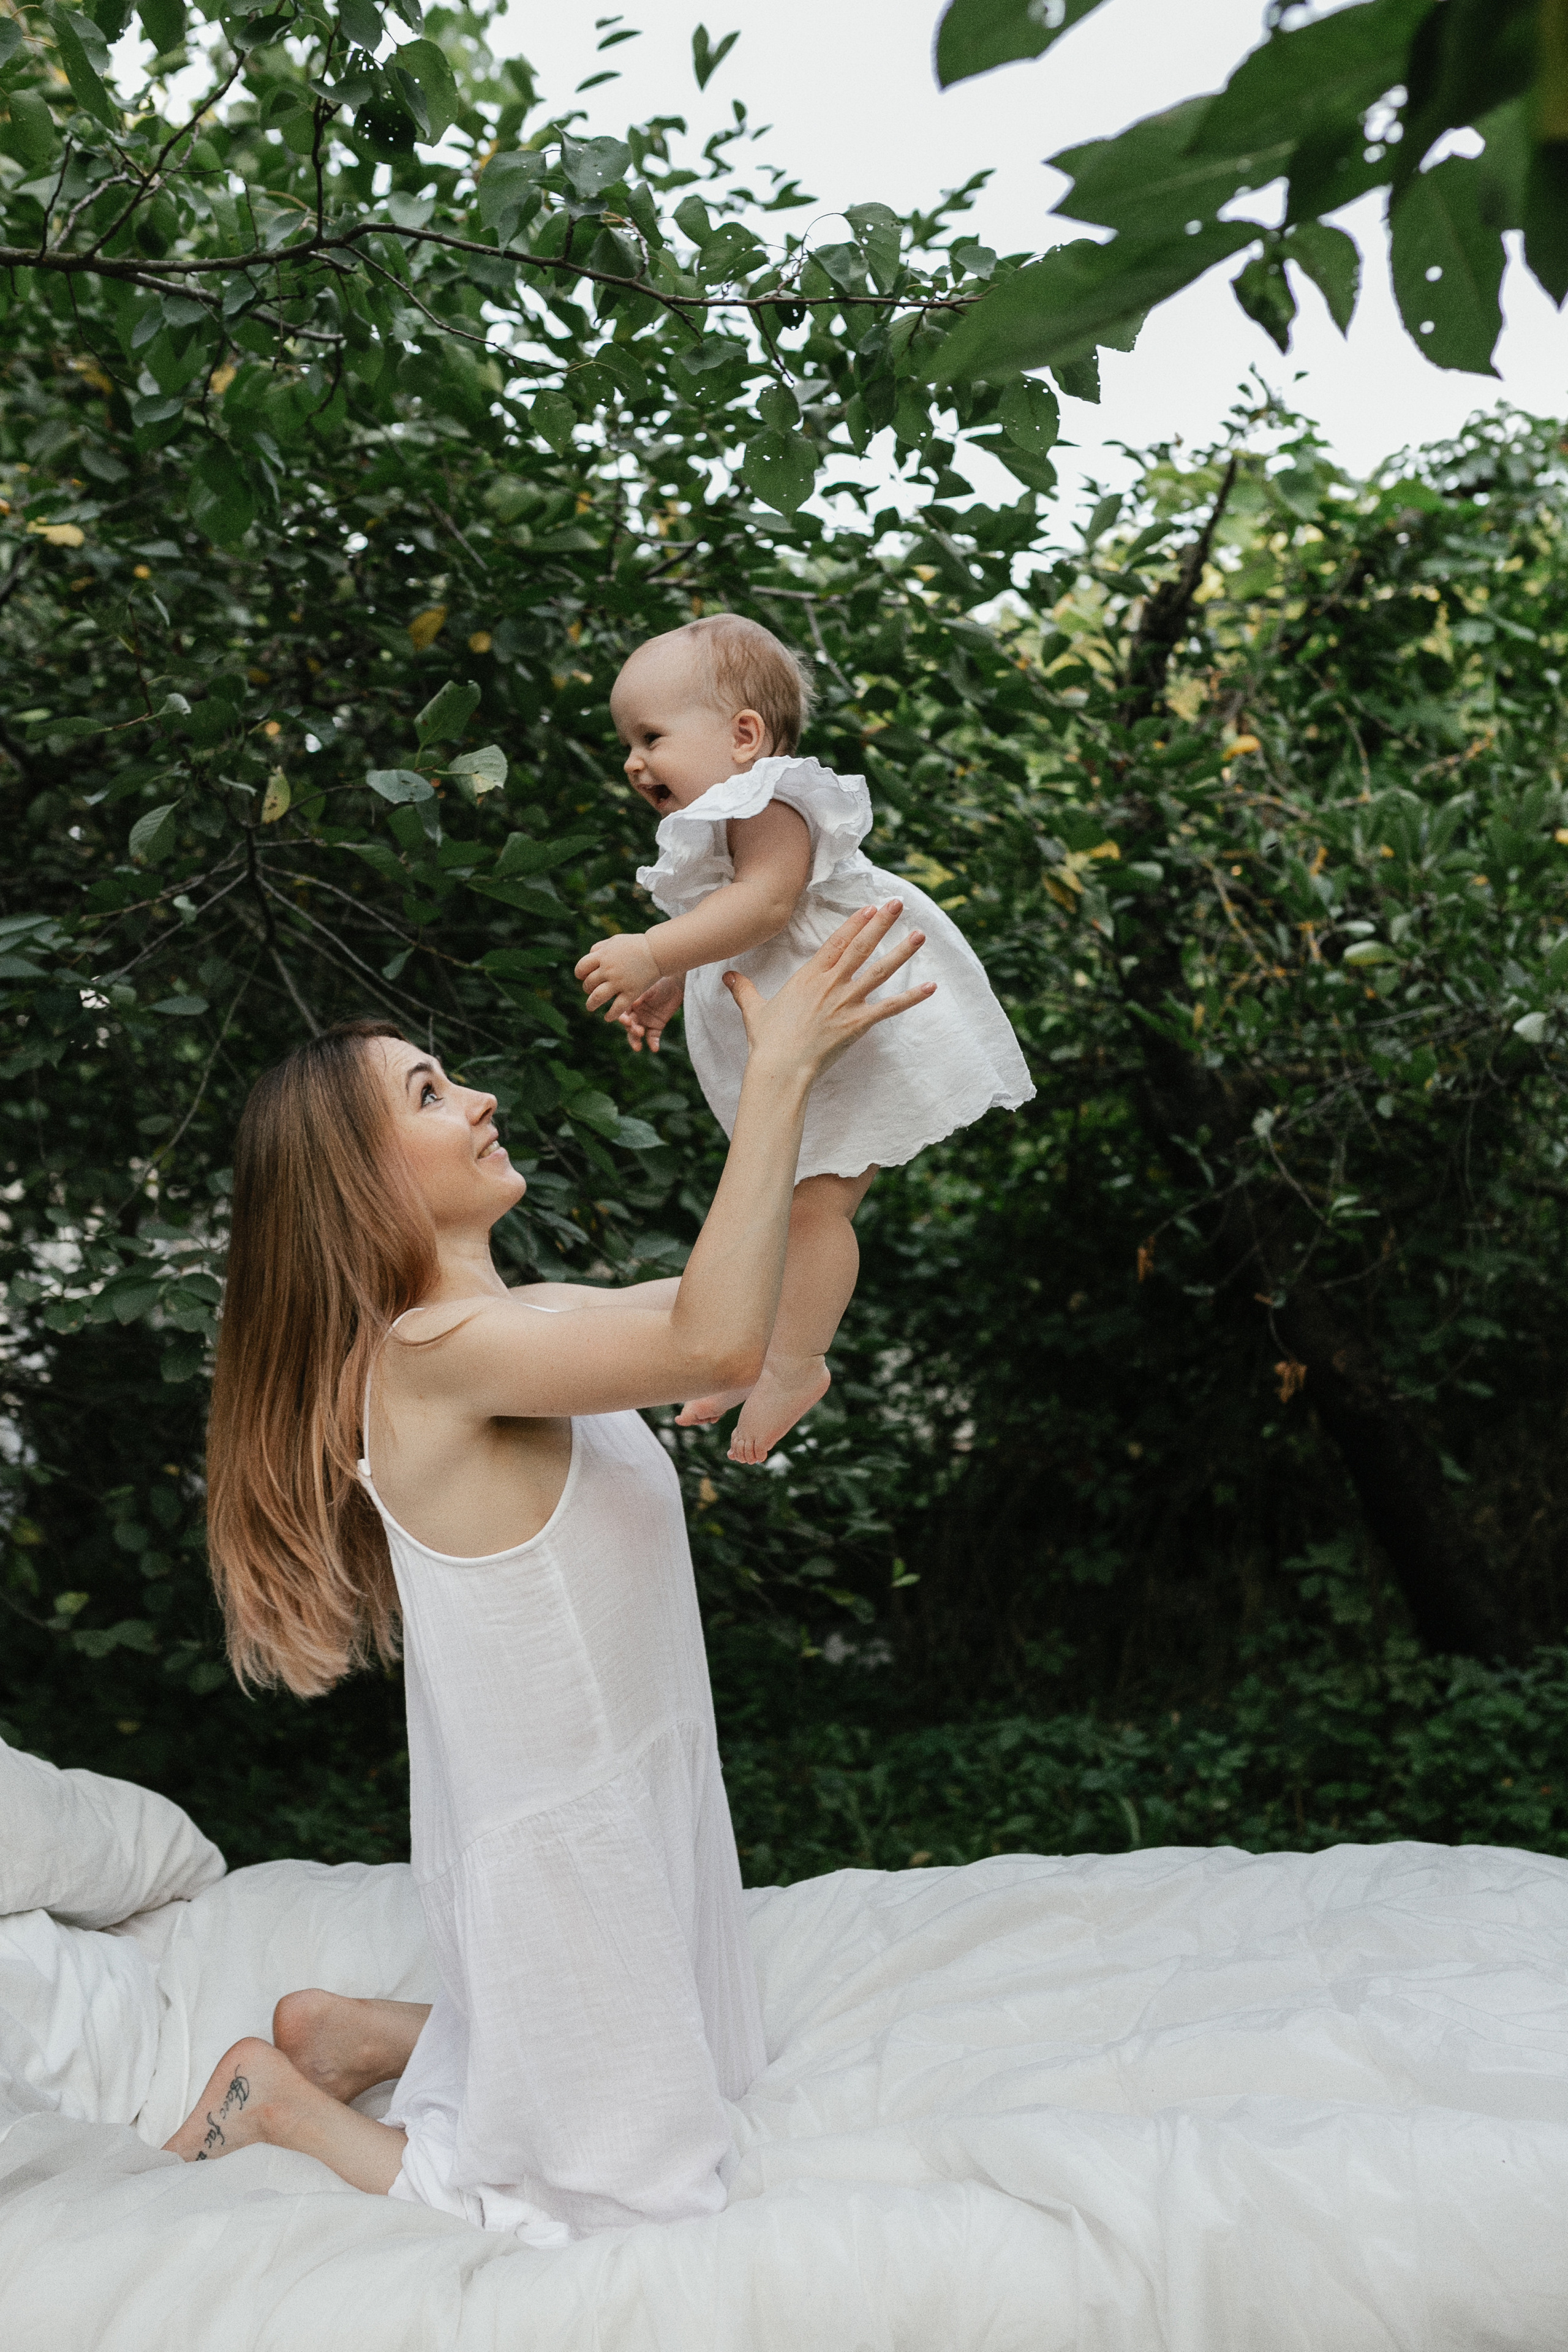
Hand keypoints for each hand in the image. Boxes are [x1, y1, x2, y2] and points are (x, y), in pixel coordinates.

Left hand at [575, 931, 661, 1022]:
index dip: (580, 974)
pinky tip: (608, 1017)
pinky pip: (617, 1008)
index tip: (583, 977)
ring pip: (597, 997)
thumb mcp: (616, 941)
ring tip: (590, 1007)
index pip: (582, 967)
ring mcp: (620, 982)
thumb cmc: (637, 945)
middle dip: (587, 988)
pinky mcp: (631, 992)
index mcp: (603, 956)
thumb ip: (601, 948)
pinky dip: (610, 1015)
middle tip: (590, 991)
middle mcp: (609, 969)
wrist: (658, 951)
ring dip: (591, 1004)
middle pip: (589, 983)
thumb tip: (590, 956)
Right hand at [615, 973, 684, 1054]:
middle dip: (631, 1030)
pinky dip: (652, 1043)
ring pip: (636, 1034)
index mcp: (630, 1003)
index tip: (627, 1021)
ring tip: (638, 1048)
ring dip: (635, 1041)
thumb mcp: (651, 986)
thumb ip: (642, 995)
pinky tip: (654, 1048)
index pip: (622, 1013)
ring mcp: (644, 1021)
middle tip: (638, 1032)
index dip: (622, 1018)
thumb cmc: (661, 982)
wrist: (677, 984)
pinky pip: (652, 1038)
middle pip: (628, 1026)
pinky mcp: (656, 1027)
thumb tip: (634, 1003)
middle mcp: (635, 1014)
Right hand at [725, 901, 933, 1083]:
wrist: (779, 1067)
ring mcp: (846, 1002)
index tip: (870, 907)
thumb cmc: (767, 1041)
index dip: (855, 923)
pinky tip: (930, 987)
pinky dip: (911, 997)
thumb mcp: (753, 1009)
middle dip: (881, 923)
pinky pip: (889, 1008)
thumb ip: (742, 989)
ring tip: (919, 934)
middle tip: (899, 904)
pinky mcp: (857, 1024)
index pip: (837, 942)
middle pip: (861, 947)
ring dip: (901, 952)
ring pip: (879, 971)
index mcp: (809, 977)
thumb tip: (726, 976)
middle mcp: (830, 984)